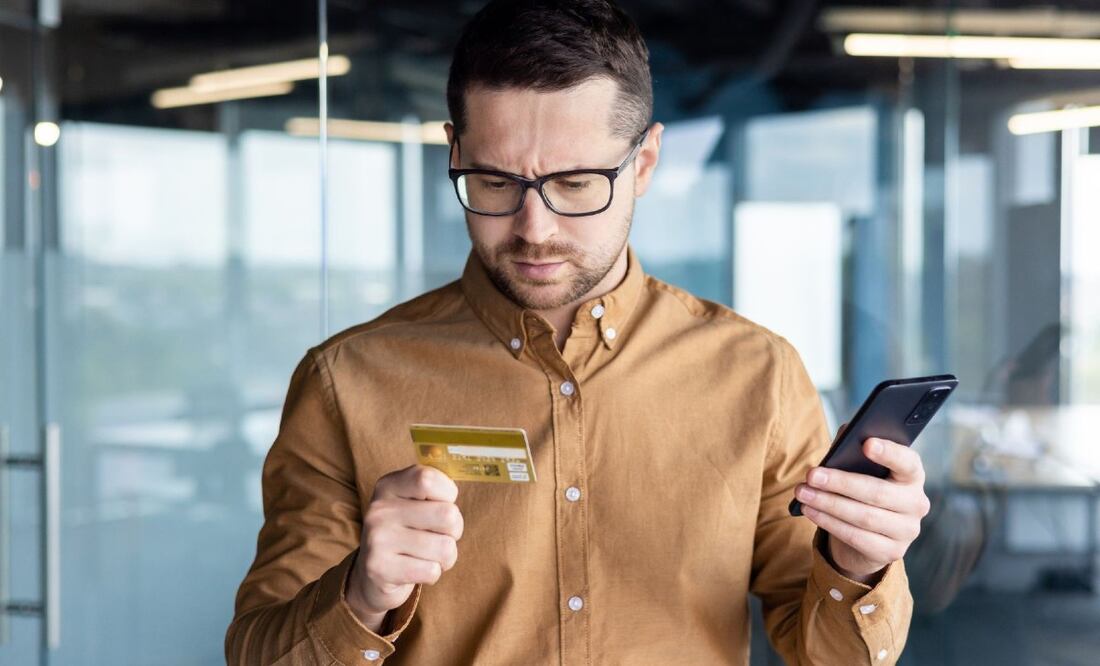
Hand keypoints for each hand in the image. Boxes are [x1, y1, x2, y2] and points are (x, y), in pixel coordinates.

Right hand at [346, 465, 463, 631]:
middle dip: (455, 530)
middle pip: (447, 515)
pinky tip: (417, 569)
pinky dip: (433, 573)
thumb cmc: (408, 531)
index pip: (428, 479)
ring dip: (446, 556)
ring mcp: (377, 540)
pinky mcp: (380, 569)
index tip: (441, 503)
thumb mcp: (414, 502)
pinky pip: (432, 571)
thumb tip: (455, 501)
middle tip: (439, 534)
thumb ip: (435, 490)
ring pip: (445, 547)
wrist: (374, 573)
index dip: (448, 493)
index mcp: (388, 486)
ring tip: (429, 555)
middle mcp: (379, 510)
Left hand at [794, 433, 930, 582]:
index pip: (908, 462)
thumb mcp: (861, 469)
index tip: (866, 443)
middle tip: (811, 475)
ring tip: (803, 493)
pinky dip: (829, 523)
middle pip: (877, 492)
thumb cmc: (863, 490)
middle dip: (840, 483)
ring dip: (828, 504)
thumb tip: (846, 433)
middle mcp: (916, 503)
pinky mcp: (891, 552)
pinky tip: (810, 511)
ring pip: (863, 517)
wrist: (869, 536)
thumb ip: (854, 449)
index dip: (889, 453)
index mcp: (913, 476)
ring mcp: (907, 531)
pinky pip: (856, 537)